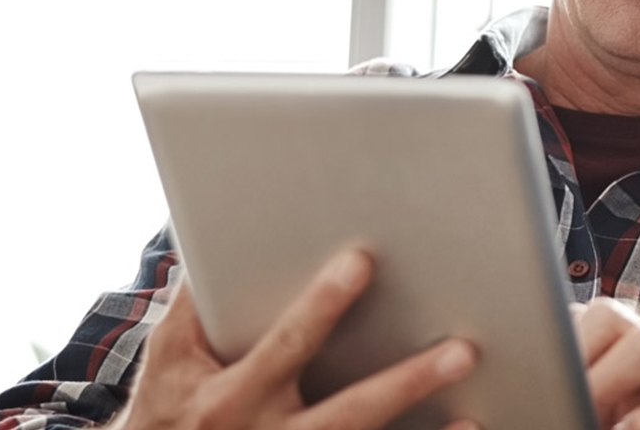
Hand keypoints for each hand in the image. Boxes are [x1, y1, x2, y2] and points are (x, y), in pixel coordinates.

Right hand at [109, 249, 478, 429]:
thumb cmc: (169, 406)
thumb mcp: (169, 354)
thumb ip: (197, 297)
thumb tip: (223, 230)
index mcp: (228, 399)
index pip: (286, 346)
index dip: (323, 305)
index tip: (363, 262)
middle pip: (346, 413)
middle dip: (405, 383)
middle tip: (462, 349)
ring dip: (423, 425)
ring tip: (470, 398)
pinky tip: (466, 427)